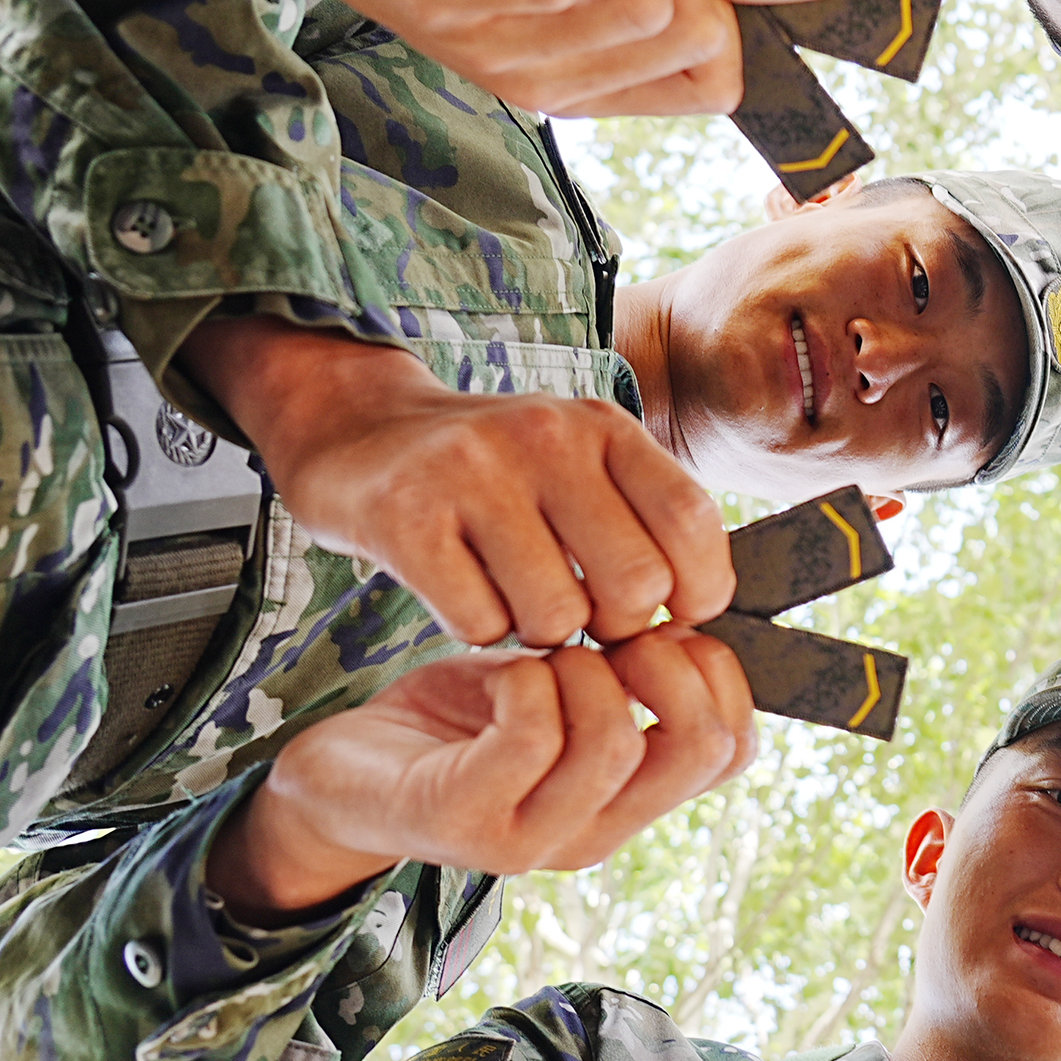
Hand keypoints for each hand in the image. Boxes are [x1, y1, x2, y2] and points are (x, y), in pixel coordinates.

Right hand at [176, 318, 735, 648]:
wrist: (357, 431)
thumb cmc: (490, 473)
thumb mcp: (579, 464)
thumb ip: (643, 519)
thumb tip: (703, 611)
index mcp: (602, 427)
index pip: (692, 522)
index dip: (698, 589)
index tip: (671, 614)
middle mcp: (545, 437)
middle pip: (633, 584)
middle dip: (614, 627)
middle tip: (580, 617)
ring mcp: (473, 473)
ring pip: (557, 616)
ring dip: (540, 633)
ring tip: (514, 598)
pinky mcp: (406, 515)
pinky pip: (478, 621)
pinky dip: (479, 630)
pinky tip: (464, 595)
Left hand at [212, 625, 755, 917]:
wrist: (341, 778)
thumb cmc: (457, 722)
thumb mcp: (559, 690)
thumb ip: (623, 671)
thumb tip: (688, 607)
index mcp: (631, 799)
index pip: (735, 750)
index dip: (722, 674)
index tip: (663, 627)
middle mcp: (598, 831)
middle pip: (699, 750)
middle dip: (671, 665)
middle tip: (615, 633)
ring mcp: (535, 838)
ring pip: (615, 743)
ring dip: (586, 668)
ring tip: (546, 653)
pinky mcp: (466, 821)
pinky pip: (530, 737)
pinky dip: (524, 680)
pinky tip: (502, 672)